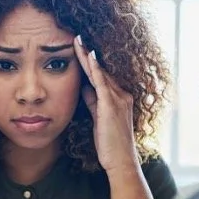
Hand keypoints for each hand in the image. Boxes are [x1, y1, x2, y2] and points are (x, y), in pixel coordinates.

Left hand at [74, 35, 137, 173]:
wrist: (121, 161)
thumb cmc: (110, 144)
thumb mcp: (99, 118)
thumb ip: (94, 102)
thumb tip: (84, 88)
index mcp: (119, 98)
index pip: (102, 76)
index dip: (90, 62)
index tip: (80, 48)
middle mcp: (122, 95)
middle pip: (101, 70)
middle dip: (88, 54)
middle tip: (77, 37)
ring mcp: (119, 99)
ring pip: (100, 73)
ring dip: (88, 56)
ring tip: (77, 41)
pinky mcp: (112, 106)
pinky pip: (102, 83)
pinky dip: (95, 69)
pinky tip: (89, 57)